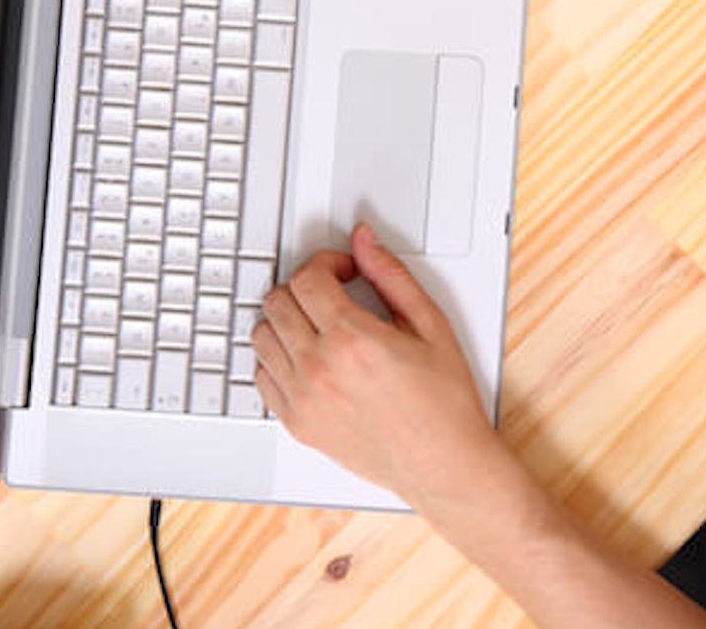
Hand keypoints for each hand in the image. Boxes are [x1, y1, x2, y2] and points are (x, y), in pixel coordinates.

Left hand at [253, 224, 511, 511]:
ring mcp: (303, 400)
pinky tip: (309, 358)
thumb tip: (364, 241)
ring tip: (319, 325)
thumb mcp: (430, 325)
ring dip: (285, 321)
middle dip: (304, 287)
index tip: (344, 270)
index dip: (325, 262)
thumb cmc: (444, 401)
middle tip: (332, 294)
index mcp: (353, 339)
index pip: (307, 278)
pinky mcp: (298, 425)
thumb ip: (391, 275)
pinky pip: (262, 377)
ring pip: (261, 337)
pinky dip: (278, 359)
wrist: (443, 465)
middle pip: (277, 302)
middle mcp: (320, 369)